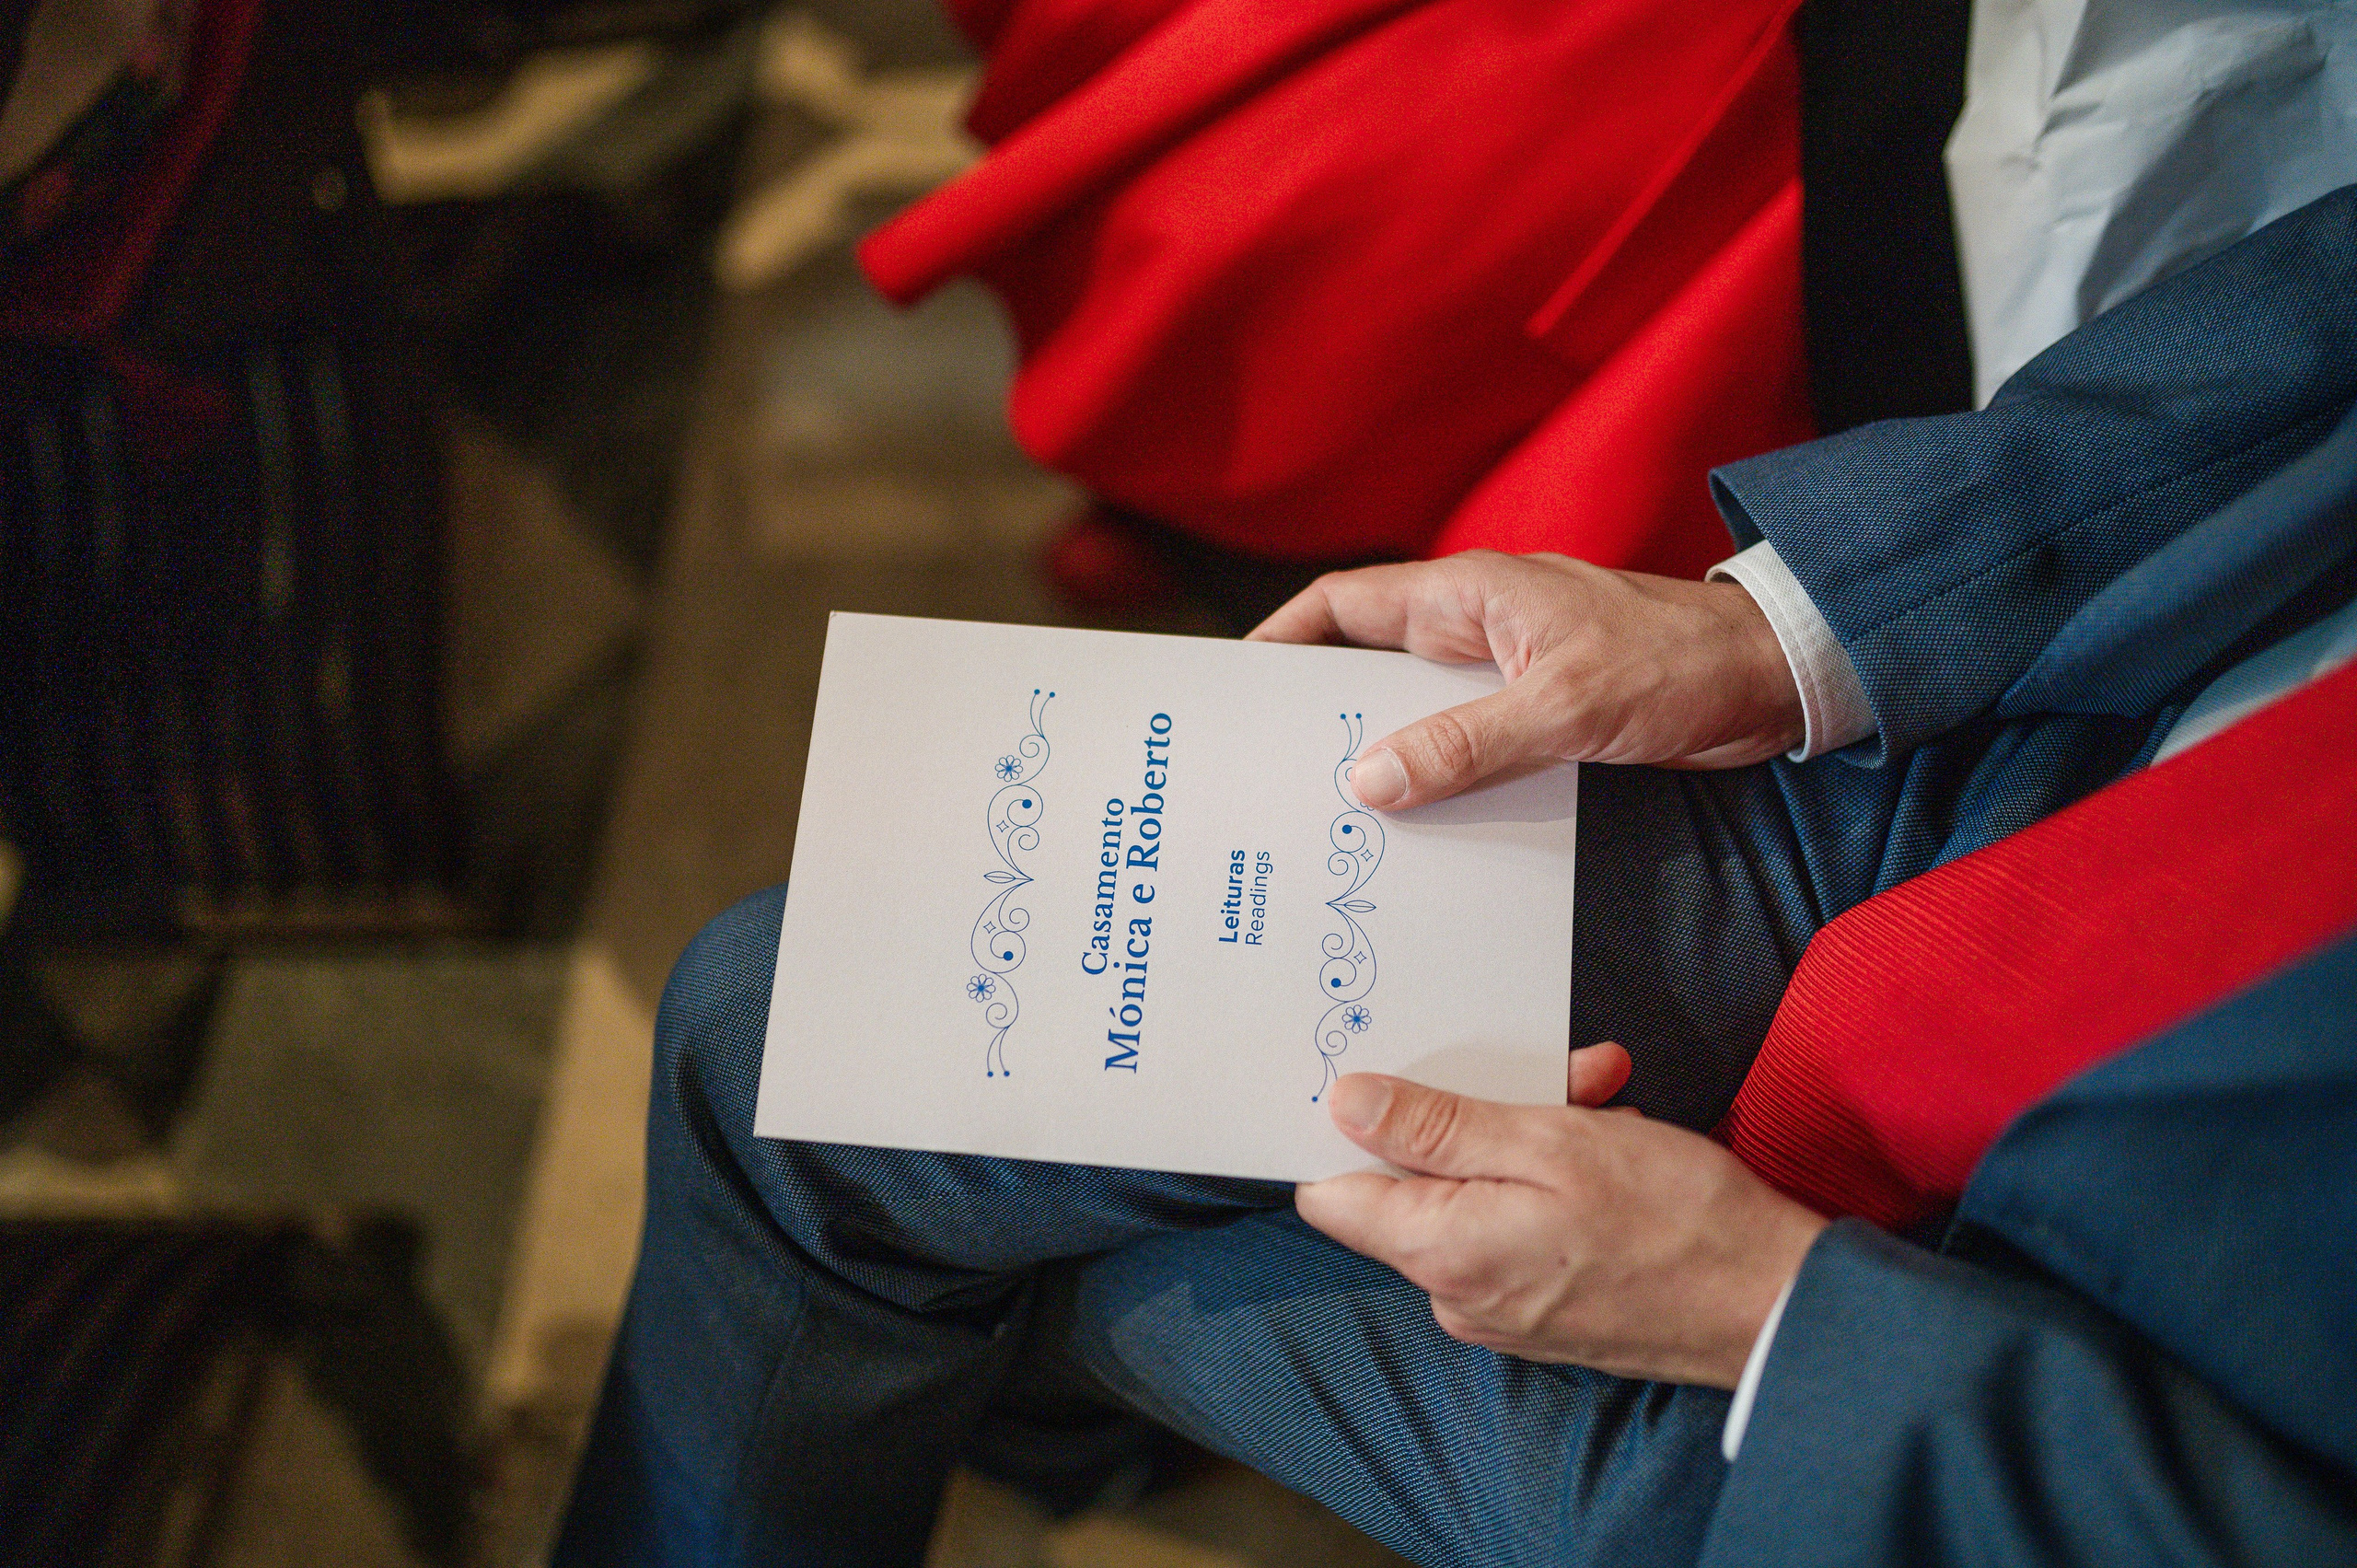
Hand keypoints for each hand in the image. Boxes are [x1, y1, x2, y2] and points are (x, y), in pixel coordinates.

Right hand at [1247, 551, 1801, 807]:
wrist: (1774, 680)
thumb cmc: (1678, 665)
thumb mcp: (1565, 706)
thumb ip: (1465, 743)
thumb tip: (1369, 781)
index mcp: (1469, 597)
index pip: (1346, 603)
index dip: (1285, 638)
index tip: (1238, 685)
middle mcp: (1477, 630)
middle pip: (1368, 666)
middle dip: (1318, 714)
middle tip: (1267, 773)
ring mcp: (1508, 673)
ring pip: (1415, 714)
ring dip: (1380, 759)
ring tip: (1327, 818)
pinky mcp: (1540, 714)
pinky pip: (1464, 747)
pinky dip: (1436, 780)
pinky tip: (1417, 831)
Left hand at [1294, 1048, 1828, 1386]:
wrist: (1773, 1305)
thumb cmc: (1674, 1220)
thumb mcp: (1550, 1143)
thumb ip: (1435, 1127)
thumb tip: (1345, 1105)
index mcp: (1441, 1253)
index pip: (1335, 1193)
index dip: (1354, 1130)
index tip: (1393, 1080)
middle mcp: (1455, 1293)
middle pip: (1416, 1183)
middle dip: (1474, 1115)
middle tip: (1555, 1077)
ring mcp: (1498, 1308)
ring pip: (1477, 1194)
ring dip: (1529, 1137)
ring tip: (1601, 1101)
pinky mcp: (1540, 1308)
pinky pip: (1515, 1225)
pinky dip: (1552, 1180)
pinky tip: (1612, 1142)